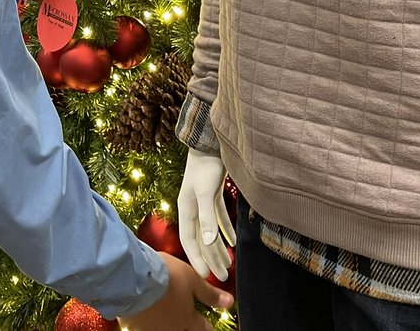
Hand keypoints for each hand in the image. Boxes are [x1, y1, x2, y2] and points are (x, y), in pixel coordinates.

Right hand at [120, 252, 232, 330]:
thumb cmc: (165, 276)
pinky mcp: (134, 324)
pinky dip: (146, 320)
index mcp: (187, 319)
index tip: (207, 323)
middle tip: (184, 317)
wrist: (132, 277)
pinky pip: (144, 326)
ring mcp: (152, 328)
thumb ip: (209, 293)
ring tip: (163, 310)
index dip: (206, 325)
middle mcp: (171, 328)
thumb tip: (229, 302)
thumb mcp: (192, 279)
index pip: (203, 328)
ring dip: (165, 322)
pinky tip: (144, 311)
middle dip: (186, 325)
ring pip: (162, 329)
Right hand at [177, 149, 236, 280]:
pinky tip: (233, 241)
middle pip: (201, 239)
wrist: (209, 141)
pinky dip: (226, 230)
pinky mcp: (212, 194)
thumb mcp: (205, 193)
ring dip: (219, 248)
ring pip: (210, 231)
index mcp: (186, 209)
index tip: (206, 277)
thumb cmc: (206, 166)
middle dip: (211, 259)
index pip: (190, 241)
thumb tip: (207, 243)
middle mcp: (192, 208)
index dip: (197, 259)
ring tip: (228, 265)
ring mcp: (202, 201)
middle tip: (224, 277)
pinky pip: (218, 218)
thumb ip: (206, 218)